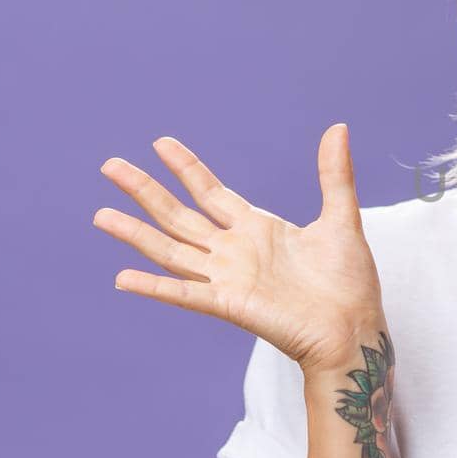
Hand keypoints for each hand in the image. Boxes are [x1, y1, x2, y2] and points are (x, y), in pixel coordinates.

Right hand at [92, 123, 382, 375]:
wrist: (355, 329)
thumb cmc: (349, 282)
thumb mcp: (341, 219)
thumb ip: (335, 175)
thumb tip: (339, 127)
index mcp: (257, 228)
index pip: (210, 192)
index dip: (185, 168)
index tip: (160, 143)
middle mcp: (234, 251)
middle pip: (178, 215)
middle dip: (145, 190)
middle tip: (110, 165)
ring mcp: (228, 278)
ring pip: (171, 250)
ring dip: (136, 233)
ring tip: (101, 214)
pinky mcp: (230, 304)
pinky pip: (184, 294)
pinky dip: (154, 287)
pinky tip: (123, 277)